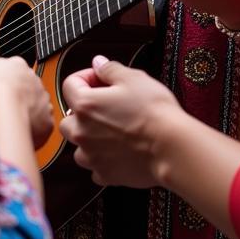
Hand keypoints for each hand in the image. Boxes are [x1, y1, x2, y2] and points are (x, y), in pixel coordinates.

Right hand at [0, 56, 53, 148]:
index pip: (13, 70)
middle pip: (27, 87)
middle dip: (18, 97)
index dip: (4, 83)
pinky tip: (21, 132)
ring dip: (27, 112)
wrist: (4, 111)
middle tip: (3, 109)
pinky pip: (42, 123)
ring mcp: (43, 99)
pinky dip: (34, 128)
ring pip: (36, 105)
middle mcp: (34, 79)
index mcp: (17, 64)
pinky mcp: (48, 118)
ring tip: (11, 122)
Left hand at [59, 55, 182, 188]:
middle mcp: (82, 132)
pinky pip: (95, 166)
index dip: (86, 76)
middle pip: (68, 118)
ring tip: (111, 129)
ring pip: (78, 145)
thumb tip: (98, 63)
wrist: (171, 147)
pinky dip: (102, 158)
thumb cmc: (154, 112)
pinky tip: (119, 149)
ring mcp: (92, 156)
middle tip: (105, 105)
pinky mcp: (106, 175)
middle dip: (82, 110)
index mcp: (85, 105)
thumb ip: (110, 69)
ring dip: (89, 137)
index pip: (70, 84)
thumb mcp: (133, 78)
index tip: (101, 78)